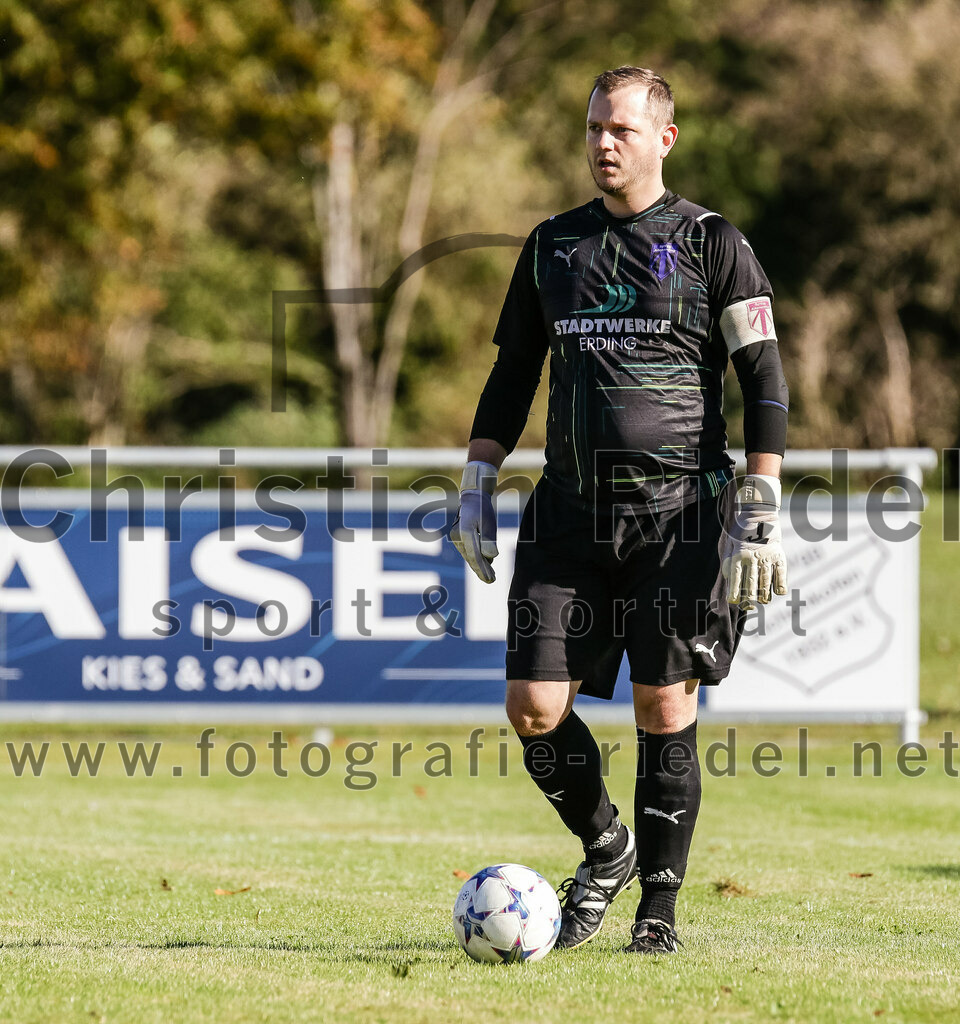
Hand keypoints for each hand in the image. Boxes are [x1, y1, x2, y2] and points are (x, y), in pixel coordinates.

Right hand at [450, 461, 498, 583]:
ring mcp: (456, 539)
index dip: (483, 569)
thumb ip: (489, 539)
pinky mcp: (457, 539)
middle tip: (492, 581)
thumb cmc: (482, 509)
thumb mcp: (489, 522)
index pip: (475, 556)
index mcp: (465, 532)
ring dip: (479, 566)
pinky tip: (484, 564)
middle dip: (482, 571)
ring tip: (490, 575)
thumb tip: (490, 557)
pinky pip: (468, 552)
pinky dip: (475, 559)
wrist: (472, 499)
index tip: (491, 579)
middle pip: (471, 558)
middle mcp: (457, 537)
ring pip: (469, 556)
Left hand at [721, 475, 787, 608]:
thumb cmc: (740, 535)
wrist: (759, 517)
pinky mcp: (779, 556)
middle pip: (751, 584)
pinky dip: (780, 586)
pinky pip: (780, 575)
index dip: (734, 592)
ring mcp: (767, 557)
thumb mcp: (729, 547)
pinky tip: (777, 592)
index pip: (736, 579)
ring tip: (762, 601)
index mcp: (738, 556)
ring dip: (764, 595)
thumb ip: (729, 565)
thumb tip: (730, 583)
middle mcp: (752, 558)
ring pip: (765, 582)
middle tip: (748, 606)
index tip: (733, 602)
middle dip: (749, 598)